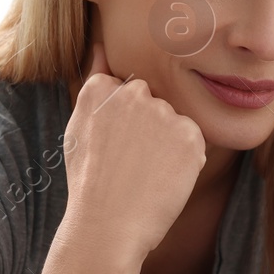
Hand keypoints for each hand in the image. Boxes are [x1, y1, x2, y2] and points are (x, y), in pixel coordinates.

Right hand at [62, 41, 205, 260]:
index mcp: (101, 88)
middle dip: (149, 129)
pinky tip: (163, 181)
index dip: (125, 125)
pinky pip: (194, 143)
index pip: (127, 92)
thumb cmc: (90, 183)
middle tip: (131, 166)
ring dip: (168, 146)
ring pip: (175, 124)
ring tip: (145, 176)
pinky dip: (185, 163)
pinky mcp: (190, 135)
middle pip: (155, 103)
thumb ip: (94, 83)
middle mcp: (134, 93)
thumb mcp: (79, 128)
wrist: (107, 227)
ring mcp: (163, 113)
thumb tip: (101, 46)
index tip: (115, 150)